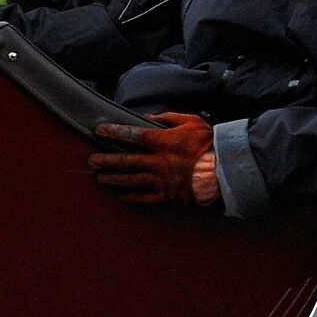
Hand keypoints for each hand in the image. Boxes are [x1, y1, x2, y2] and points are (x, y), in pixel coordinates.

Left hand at [87, 114, 216, 205]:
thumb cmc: (209, 145)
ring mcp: (162, 181)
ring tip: (100, 177)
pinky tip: (120, 195)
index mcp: (164, 142)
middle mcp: (159, 162)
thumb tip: (149, 117)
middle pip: (127, 161)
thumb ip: (169, 117)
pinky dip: (131, 197)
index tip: (99, 130)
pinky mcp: (168, 196)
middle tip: (91, 161)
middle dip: (106, 161)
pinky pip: (145, 198)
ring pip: (132, 181)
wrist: (225, 173)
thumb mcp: (192, 122)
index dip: (115, 132)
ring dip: (114, 179)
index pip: (133, 135)